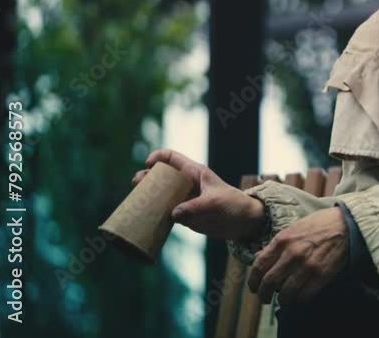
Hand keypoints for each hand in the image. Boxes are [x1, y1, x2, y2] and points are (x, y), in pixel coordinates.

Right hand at [132, 149, 265, 240]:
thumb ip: (194, 207)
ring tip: (135, 199)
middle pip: (161, 176)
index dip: (158, 156)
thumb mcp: (214, 202)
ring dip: (147, 195)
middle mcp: (186, 184)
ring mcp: (184, 199)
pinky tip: (143, 217)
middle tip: (136, 184)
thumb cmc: (233, 204)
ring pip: (160, 194)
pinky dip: (154, 213)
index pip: (172, 158)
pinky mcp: (184, 215)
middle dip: (146, 177)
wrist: (244, 222)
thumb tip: (172, 214)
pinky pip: (165, 212)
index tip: (148, 163)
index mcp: (194, 172)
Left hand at [247, 207, 348, 304]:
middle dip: (264, 294)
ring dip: (282, 300)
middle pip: (269, 282)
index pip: (259, 266)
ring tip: (283, 301)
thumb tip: (258, 257)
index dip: (253, 281)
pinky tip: (299, 298)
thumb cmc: (319, 224)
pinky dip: (299, 300)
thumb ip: (276, 244)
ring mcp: (308, 266)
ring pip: (286, 293)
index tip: (254, 287)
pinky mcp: (322, 275)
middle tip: (264, 298)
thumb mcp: (293, 228)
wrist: (346, 224)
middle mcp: (293, 254)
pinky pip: (305, 295)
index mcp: (283, 240)